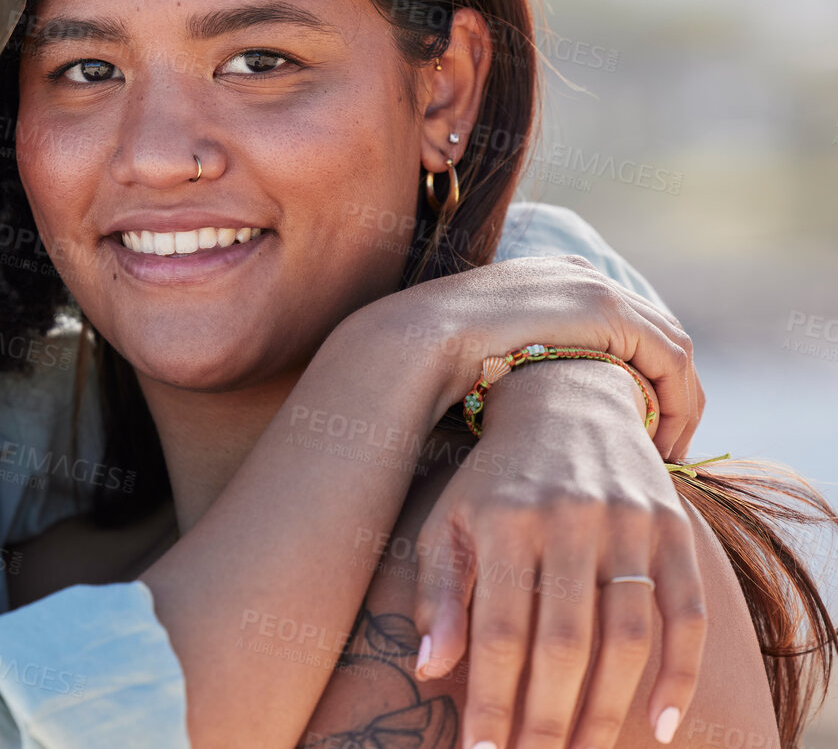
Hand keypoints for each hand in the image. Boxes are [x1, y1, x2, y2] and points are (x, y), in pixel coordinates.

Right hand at [331, 254, 698, 458]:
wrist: (416, 344)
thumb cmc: (439, 364)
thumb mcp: (493, 358)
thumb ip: (528, 366)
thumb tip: (543, 405)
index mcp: (554, 278)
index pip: (628, 327)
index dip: (648, 380)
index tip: (643, 429)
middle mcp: (580, 273)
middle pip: (658, 335)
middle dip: (674, 394)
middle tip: (670, 447)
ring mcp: (594, 286)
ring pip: (673, 347)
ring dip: (682, 404)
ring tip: (668, 453)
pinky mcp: (606, 310)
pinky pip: (669, 357)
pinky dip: (678, 401)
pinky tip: (661, 442)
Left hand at [409, 363, 703, 748]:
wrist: (565, 400)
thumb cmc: (494, 480)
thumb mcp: (450, 520)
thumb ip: (438, 593)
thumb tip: (428, 667)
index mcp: (504, 520)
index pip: (500, 631)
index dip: (493, 700)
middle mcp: (569, 519)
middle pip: (564, 643)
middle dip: (549, 718)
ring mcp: (628, 523)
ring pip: (627, 638)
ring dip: (608, 710)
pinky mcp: (674, 529)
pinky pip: (687, 615)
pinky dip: (679, 675)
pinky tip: (659, 726)